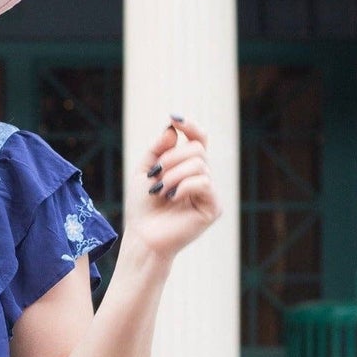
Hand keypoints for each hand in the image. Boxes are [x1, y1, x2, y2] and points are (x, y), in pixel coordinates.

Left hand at [128, 114, 221, 260]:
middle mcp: (202, 178)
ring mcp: (209, 193)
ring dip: (173, 175)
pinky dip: (184, 186)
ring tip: (160, 191)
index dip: (190, 126)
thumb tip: (173, 130)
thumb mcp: (145, 171)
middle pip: (198, 149)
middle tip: (155, 176)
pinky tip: (172, 197)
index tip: (174, 119)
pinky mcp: (213, 208)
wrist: (142, 237)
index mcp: (188, 168)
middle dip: (172, 158)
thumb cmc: (142, 208)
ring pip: (199, 164)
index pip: (198, 139)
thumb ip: (158, 149)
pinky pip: (204, 183)